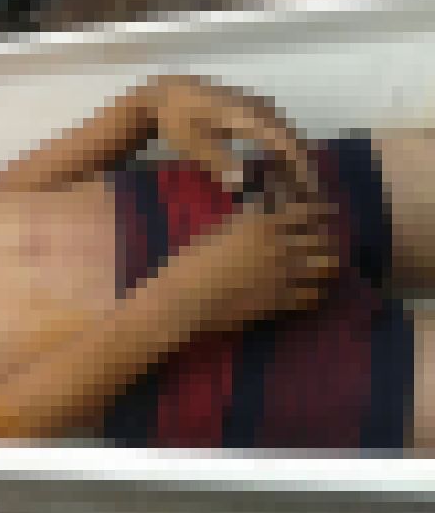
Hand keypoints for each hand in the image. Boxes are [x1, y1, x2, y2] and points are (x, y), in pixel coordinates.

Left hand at [150, 74, 317, 197]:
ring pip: (279, 124)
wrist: (160, 93)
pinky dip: (277, 136)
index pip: (283, 139)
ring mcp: (248, 101)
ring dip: (290, 145)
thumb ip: (218, 161)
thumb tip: (242, 183)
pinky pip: (269, 119)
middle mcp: (253, 105)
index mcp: (246, 116)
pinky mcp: (240, 102)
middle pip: (287, 131)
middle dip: (299, 156)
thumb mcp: (191, 144)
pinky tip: (274, 151)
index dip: (299, 161)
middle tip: (306, 184)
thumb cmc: (174, 121)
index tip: (308, 183)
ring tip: (295, 171)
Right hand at [173, 190, 339, 334]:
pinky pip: (313, 295)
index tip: (327, 212)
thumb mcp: (219, 232)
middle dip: (328, 239)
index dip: (321, 211)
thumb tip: (266, 216)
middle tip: (328, 241)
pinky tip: (311, 289)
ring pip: (324, 267)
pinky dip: (316, 290)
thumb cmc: (191, 262)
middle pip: (322, 238)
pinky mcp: (282, 302)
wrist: (184, 300)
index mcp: (262, 224)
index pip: (306, 211)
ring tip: (324, 265)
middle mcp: (280, 246)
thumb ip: (247, 223)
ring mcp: (284, 275)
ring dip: (326, 264)